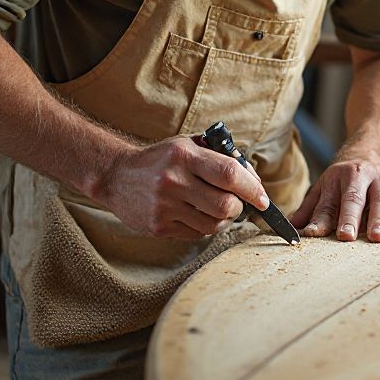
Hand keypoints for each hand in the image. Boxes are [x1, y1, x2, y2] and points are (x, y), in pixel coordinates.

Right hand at [95, 135, 269, 240]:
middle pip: (226, 206)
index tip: (263, 197)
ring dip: (225, 220)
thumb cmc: (161, 158)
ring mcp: (164, 207)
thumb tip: (252, 177)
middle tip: (239, 202)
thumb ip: (220, 155)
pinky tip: (199, 214)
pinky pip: (196, 234)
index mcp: (184, 156)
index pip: (230, 174)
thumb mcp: (188, 144)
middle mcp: (173, 181)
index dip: (253, 188)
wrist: (117, 176)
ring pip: (214, 225)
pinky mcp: (158, 227)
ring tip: (220, 208)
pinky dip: (205, 227)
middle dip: (240, 206)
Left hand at [289, 158, 379, 241]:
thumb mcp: (324, 186)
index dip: (340, 219)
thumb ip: (311, 209)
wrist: (371, 151)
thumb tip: (293, 229)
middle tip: (374, 238)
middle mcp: (369, 179)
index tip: (341, 235)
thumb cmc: (342, 178)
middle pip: (371, 201)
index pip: (341, 201)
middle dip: (373, 220)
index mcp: (345, 177)